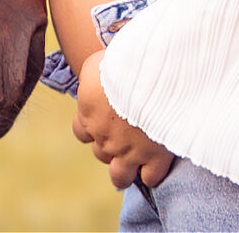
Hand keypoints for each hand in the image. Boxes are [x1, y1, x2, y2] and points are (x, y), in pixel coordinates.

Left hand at [72, 49, 174, 188]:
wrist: (152, 73)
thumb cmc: (124, 60)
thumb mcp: (97, 61)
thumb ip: (94, 75)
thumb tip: (98, 74)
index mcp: (89, 113)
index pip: (81, 132)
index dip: (92, 127)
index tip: (105, 120)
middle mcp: (104, 137)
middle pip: (101, 153)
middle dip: (112, 147)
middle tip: (126, 136)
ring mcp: (129, 150)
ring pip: (119, 175)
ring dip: (125, 170)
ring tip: (136, 161)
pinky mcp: (155, 157)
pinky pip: (150, 177)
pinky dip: (152, 173)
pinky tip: (157, 163)